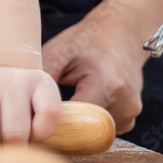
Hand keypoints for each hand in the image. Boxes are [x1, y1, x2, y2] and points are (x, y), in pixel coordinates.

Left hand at [43, 15, 146, 133]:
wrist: (120, 33)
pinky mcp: (131, 116)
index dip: (55, 118)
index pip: (76, 119)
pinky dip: (90, 117)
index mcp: (107, 84)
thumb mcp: (58, 52)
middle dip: (65, 119)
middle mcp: (125, 103)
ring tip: (69, 94)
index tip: (39, 112)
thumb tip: (30, 107)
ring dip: (78, 118)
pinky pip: (104, 126)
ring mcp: (131, 111)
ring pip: (94, 129)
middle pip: (85, 127)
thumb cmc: (85, 40)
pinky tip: (82, 97)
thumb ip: (44, 80)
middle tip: (49, 104)